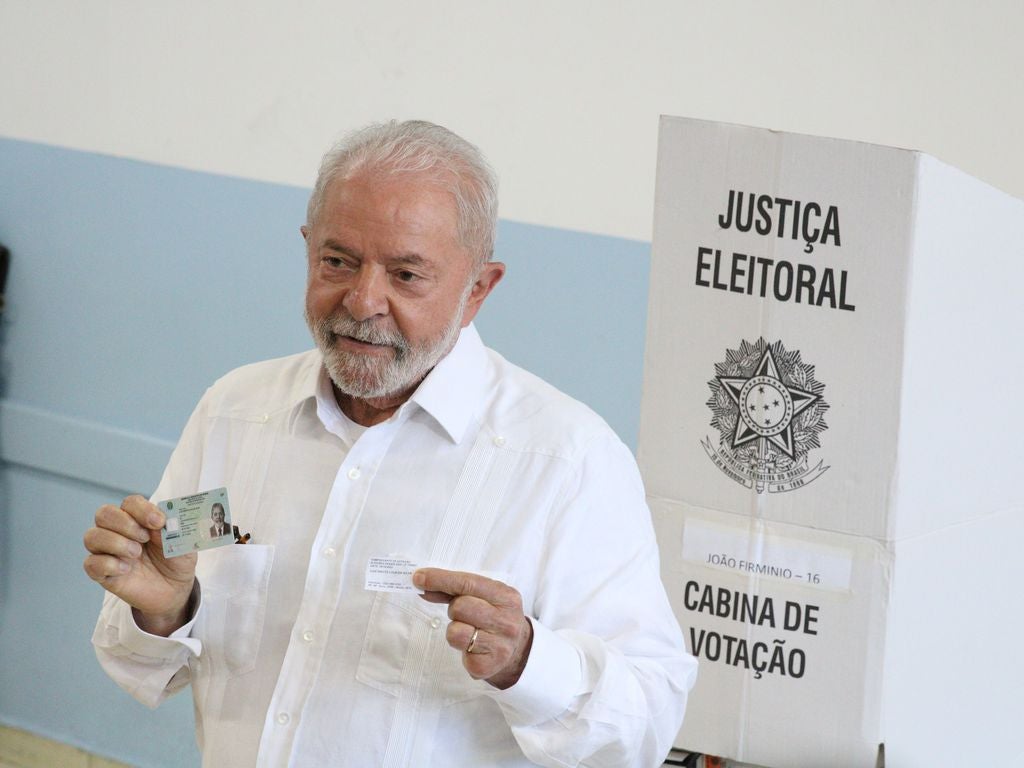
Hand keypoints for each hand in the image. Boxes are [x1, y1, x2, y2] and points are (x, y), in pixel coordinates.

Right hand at [83, 494, 196, 635]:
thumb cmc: (176, 560)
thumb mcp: (183, 542)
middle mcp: (119, 532)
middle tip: (144, 538)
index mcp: (139, 519)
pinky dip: (108, 564)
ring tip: (136, 554)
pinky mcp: (103, 573)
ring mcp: (108, 552)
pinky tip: (126, 570)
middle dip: (125, 524)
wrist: (175, 590)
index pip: (129, 503)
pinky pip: (90, 563)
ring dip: (115, 542)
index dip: (142, 509)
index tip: (159, 522)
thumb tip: (164, 520)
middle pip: (104, 513)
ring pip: (92, 536)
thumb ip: (174, 528)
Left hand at [413, 568, 533, 689]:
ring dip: (455, 629)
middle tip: (463, 614)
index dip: (441, 579)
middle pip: (459, 607)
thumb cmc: (494, 616)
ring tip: (469, 630)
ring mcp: (499, 645)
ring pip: (455, 631)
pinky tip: (473, 646)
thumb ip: (455, 589)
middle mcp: (506, 621)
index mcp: (506, 597)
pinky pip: (457, 651)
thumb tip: (422, 583)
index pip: (468, 583)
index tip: (418, 577)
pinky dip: (460, 647)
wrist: (518, 650)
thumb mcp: (485, 597)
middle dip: (454, 609)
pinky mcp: (486, 666)